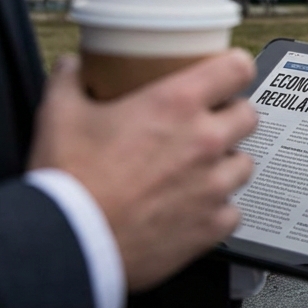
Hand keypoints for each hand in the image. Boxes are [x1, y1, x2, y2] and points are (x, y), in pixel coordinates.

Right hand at [29, 51, 257, 290]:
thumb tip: (73, 66)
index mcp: (177, 104)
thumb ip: (71, 80)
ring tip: (197, 169)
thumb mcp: (60, 113)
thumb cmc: (68, 178)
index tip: (224, 75)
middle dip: (230, 117)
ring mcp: (213, 186)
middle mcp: (205, 142)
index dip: (233, 68)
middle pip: (248, 116)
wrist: (68, 241)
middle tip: (204, 125)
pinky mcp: (212, 225)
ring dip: (225, 164)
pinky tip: (193, 207)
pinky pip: (233, 210)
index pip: (237, 68)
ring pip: (244, 164)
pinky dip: (217, 209)